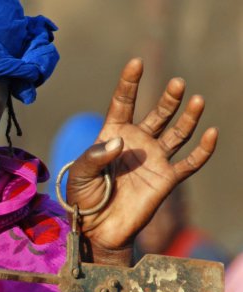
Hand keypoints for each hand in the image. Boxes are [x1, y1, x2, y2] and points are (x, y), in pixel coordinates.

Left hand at [65, 58, 216, 263]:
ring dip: (187, 117)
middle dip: (168, 99)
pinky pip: (190, 163)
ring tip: (196, 98)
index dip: (129, 83)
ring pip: (177, 133)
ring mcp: (154, 159)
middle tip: (177, 83)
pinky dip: (202, 150)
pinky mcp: (166, 179)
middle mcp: (136, 142)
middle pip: (157, 114)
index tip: (136, 62)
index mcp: (112, 134)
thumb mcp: (79, 175)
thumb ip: (94, 156)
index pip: (123, 102)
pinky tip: (211, 133)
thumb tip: (120, 142)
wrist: (97, 229)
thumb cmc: (83, 198)